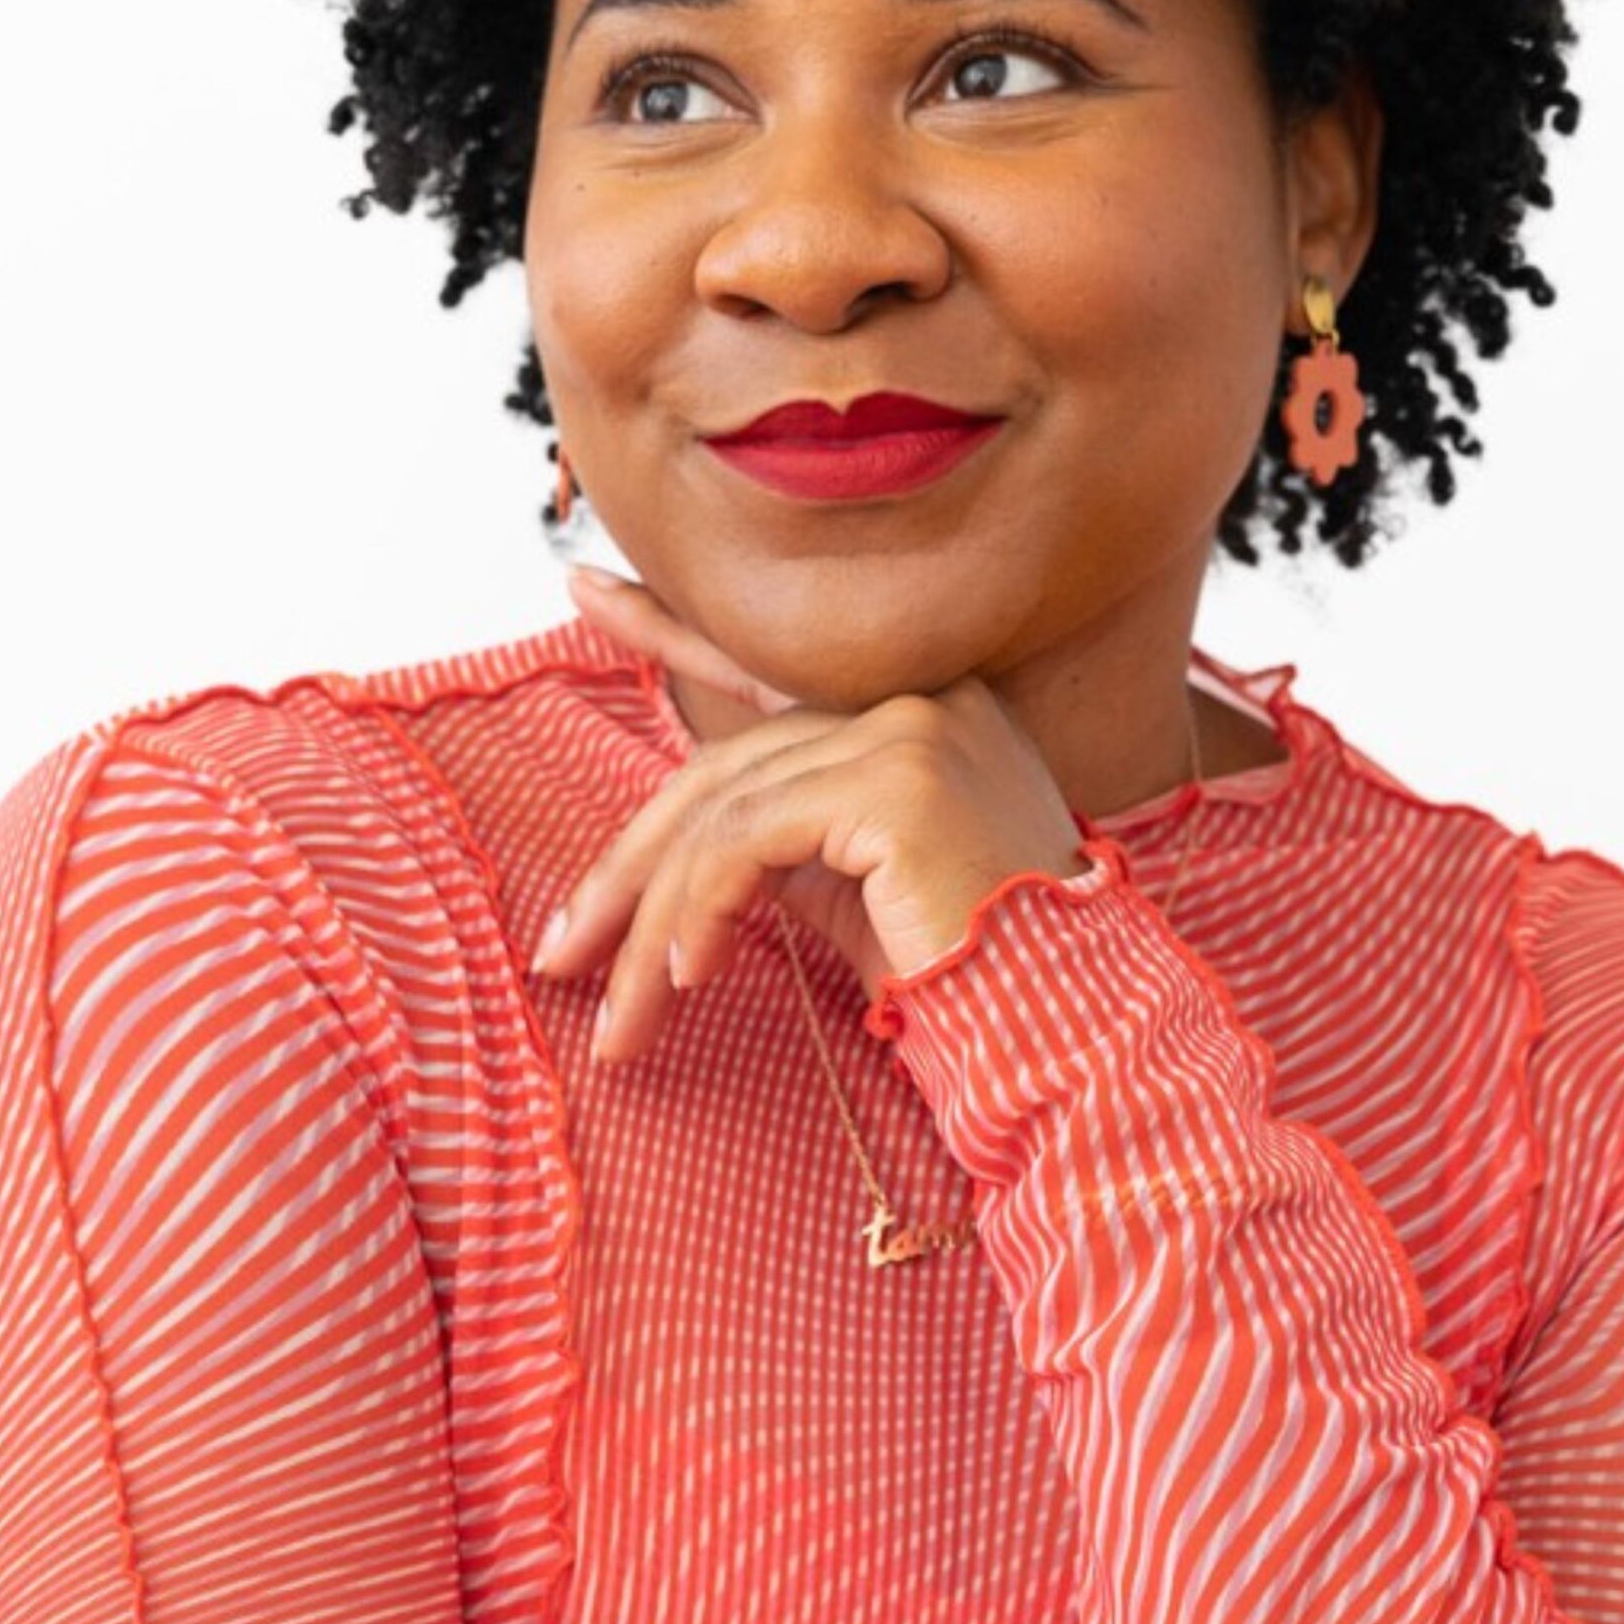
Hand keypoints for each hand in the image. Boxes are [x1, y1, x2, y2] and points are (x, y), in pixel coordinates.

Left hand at [532, 565, 1091, 1063]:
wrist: (1064, 1034)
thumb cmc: (968, 980)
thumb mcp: (858, 891)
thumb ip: (789, 836)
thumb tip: (682, 846)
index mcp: (920, 711)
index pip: (767, 664)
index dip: (667, 631)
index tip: (582, 589)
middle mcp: (920, 697)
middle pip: (726, 765)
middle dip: (630, 865)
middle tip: (560, 953)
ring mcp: (911, 728)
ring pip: (724, 811)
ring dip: (652, 922)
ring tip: (620, 1019)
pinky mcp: (896, 780)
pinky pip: (747, 841)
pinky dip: (698, 912)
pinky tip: (688, 977)